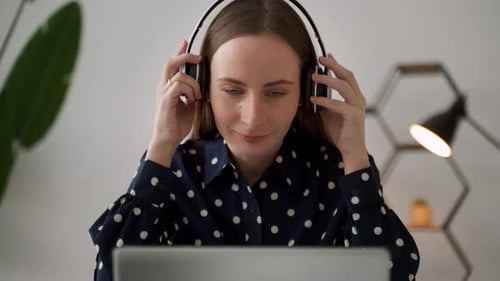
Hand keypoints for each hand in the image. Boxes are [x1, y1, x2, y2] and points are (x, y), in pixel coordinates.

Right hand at [146, 40, 201, 165]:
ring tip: (197, 97)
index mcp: (169, 87)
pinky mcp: (165, 100)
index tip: (186, 43)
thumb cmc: (177, 124)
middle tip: (198, 58)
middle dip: (185, 57)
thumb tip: (203, 86)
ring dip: (193, 84)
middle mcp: (164, 87)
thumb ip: (193, 94)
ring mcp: (163, 93)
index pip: (173, 65)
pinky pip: (178, 86)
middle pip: (171, 63)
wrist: (168, 139)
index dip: (179, 53)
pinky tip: (192, 100)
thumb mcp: (190, 106)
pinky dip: (189, 91)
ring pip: (179, 76)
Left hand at [310, 53, 368, 172]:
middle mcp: (358, 99)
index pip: (346, 76)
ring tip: (314, 77)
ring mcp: (357, 107)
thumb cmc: (340, 132)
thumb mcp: (328, 114)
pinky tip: (313, 99)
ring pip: (344, 86)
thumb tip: (308, 94)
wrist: (350, 150)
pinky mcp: (353, 116)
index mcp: (354, 97)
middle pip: (347, 76)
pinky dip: (324, 100)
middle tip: (320, 59)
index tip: (327, 56)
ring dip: (328, 80)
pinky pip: (338, 104)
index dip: (337, 65)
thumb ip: (323, 103)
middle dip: (334, 66)